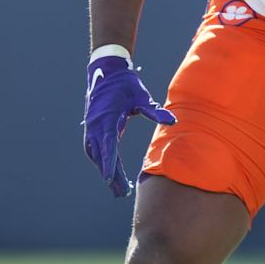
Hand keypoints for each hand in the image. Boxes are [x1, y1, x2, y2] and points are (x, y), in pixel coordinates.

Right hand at [82, 54, 174, 196]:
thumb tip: (172, 120)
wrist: (106, 70)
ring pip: (95, 153)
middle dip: (110, 174)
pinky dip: (100, 160)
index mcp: (107, 118)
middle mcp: (96, 125)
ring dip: (104, 169)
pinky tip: (108, 171)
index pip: (107, 145)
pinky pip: (93, 148)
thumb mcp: (141, 96)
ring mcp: (91, 126)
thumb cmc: (125, 84)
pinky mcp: (92, 126)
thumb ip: (154, 110)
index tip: (110, 179)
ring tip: (115, 187)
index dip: (109, 163)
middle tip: (120, 193)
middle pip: (101, 155)